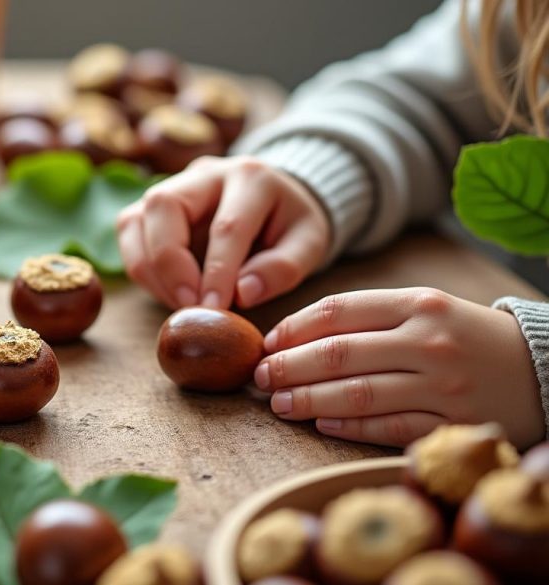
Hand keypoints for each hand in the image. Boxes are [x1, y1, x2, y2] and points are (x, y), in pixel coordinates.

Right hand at [117, 156, 329, 309]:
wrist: (274, 201)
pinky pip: (129, 233)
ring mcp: (170, 185)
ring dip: (150, 270)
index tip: (215, 308)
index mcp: (250, 177)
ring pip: (135, 219)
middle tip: (189, 305)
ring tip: (181, 302)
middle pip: (164, 205)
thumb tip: (243, 293)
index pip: (227, 225)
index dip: (218, 272)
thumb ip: (282, 268)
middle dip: (170, 263)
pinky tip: (169, 291)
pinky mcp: (149, 205)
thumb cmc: (289, 224)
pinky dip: (141, 268)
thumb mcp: (309, 243)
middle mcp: (204, 173)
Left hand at [256, 288, 545, 447]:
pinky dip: (347, 427)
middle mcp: (429, 342)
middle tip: (258, 376)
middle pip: (338, 354)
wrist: (543, 368)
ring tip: (277, 403)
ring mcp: (442, 386)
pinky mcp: (452, 425)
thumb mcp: (425, 308)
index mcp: (418, 304)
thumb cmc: (465, 337)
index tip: (266, 343)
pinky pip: (387, 428)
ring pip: (356, 394)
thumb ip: (367, 317)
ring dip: (307, 400)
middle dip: (287, 367)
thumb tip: (293, 337)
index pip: (338, 311)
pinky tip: (320, 424)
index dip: (293, 329)